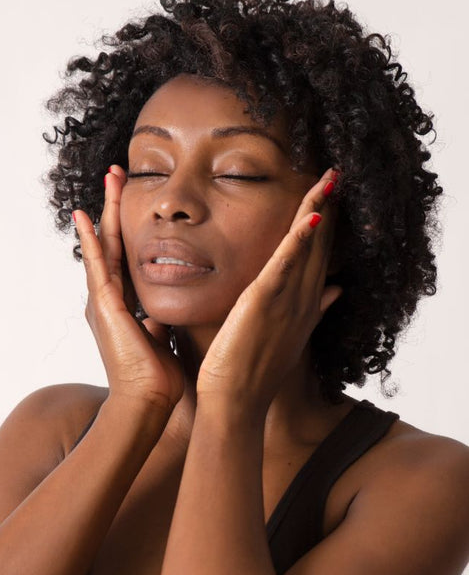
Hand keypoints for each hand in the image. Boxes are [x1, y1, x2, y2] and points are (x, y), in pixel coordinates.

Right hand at [72, 165, 184, 423]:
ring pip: (105, 245)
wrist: (149, 402)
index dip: (129, 223)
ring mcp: (103, 301)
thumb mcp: (162, 334)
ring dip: (106, 211)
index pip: (126, 253)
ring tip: (108, 180)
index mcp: (123, 303)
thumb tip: (168, 307)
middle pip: (113, 241)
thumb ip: (159, 316)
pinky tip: (85, 217)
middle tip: (117, 173)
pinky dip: (91, 242)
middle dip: (115, 206)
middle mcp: (108, 298)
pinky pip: (97, 267)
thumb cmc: (158, 375)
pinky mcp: (104, 307)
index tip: (134, 194)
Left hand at [196, 167, 341, 418]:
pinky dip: (298, 241)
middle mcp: (302, 299)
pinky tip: (309, 217)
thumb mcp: (292, 335)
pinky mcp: (264, 303)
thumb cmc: (256, 370)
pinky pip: (284, 265)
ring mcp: (286, 301)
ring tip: (328, 180)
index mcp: (305, 304)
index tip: (333, 194)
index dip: (329, 223)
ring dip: (318, 211)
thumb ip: (315, 309)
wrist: (237, 401)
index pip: (320, 255)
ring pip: (307, 248)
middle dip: (329, 208)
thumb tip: (337, 290)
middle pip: (320, 245)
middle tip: (336, 173)